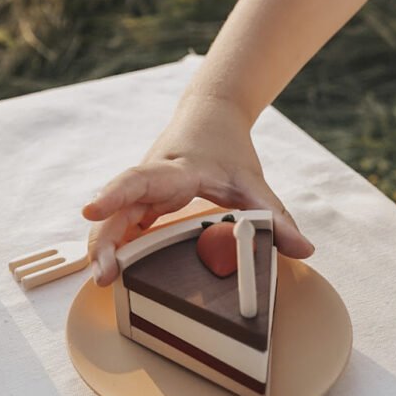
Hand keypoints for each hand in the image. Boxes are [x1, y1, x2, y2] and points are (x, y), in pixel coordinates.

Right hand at [82, 93, 314, 285]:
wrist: (209, 115)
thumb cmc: (227, 147)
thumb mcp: (253, 181)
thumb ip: (276, 216)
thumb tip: (304, 250)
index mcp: (175, 169)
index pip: (140, 179)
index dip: (115, 195)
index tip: (91, 210)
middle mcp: (151, 179)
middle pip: (117, 207)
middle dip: (104, 239)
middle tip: (103, 275)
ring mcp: (144, 192)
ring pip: (114, 218)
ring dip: (104, 246)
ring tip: (104, 281)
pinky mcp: (143, 203)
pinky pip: (122, 224)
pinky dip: (115, 245)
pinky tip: (112, 271)